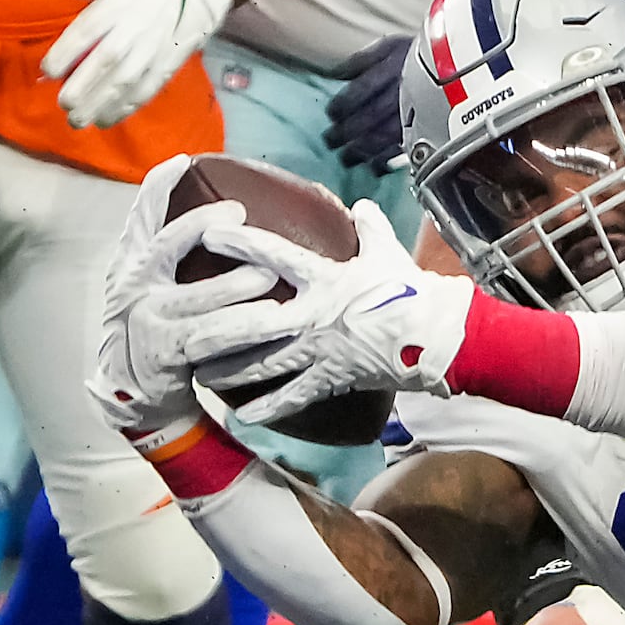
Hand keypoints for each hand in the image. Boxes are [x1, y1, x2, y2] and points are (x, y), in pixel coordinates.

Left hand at [28, 0, 233, 128]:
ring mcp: (151, 52)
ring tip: (80, 121)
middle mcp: (132, 32)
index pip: (85, 32)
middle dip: (83, 87)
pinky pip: (146, 91)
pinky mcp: (166, 67)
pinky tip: (108, 120)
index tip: (47, 70)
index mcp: (114, 8)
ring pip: (124, 82)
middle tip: (64, 105)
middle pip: (105, 63)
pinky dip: (126, 108)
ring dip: (101, 104)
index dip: (65, 53)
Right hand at [90, 161, 287, 431]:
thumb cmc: (160, 331)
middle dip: (200, 227)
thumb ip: (176, 260)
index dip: (157, 188)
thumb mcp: (156, 290)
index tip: (182, 161)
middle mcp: (133, 286)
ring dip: (236, 285)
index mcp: (132, 265)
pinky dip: (245, 327)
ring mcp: (148, 319)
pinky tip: (274, 321)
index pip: (141, 218)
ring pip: (198, 296)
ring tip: (271, 273)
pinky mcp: (166, 351)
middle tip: (239, 215)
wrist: (135, 394)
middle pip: (166, 246)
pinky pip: (213, 336)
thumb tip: (223, 223)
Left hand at [190, 198, 476, 425]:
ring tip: (199, 374)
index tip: (207, 233)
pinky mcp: (335, 378)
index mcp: (325, 279)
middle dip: (217, 324)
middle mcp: (313, 316)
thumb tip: (363, 208)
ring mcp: (321, 350)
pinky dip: (270, 408)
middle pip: (254, 321)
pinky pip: (296, 396)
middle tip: (182, 326)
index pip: (274, 256)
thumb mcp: (390, 253)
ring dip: (230, 370)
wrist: (442, 337)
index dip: (240, 243)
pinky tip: (242, 417)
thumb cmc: (415, 292)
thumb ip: (370, 229)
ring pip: (265, 362)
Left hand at [322, 34, 413, 170]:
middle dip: (344, 133)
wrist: (463, 68)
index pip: (358, 93)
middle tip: (331, 141)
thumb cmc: (425, 55)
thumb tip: (335, 73)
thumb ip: (362, 60)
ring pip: (381, 137)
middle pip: (366, 118)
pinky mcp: (426, 132)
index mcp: (390, 72)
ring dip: (360, 151)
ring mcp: (414, 116)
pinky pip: (404, 151)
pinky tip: (375, 167)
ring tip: (347, 158)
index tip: (331, 114)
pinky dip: (386, 162)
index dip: (340, 106)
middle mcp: (400, 96)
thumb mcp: (392, 46)